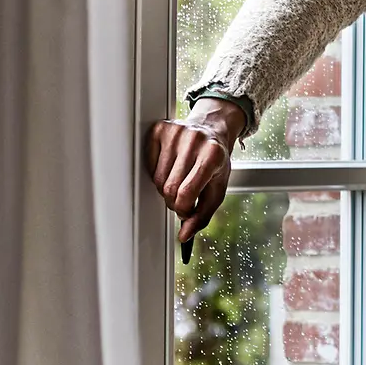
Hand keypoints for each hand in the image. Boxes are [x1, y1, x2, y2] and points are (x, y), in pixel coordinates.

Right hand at [144, 96, 245, 244]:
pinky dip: (156, 172)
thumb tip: (185, 235)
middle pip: (169, 188)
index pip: (185, 193)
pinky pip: (148, 163)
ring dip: (164, 187)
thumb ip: (203, 215)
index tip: (186, 210)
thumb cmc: (215, 161)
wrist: (213, 129)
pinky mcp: (159, 129)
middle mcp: (194, 140)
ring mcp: (176, 132)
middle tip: (183, 196)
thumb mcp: (217, 188)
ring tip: (178, 179)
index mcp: (213, 155)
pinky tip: (170, 166)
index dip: (182, 209)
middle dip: (173, 200)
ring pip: (156, 178)